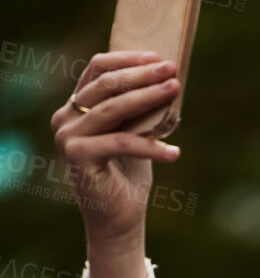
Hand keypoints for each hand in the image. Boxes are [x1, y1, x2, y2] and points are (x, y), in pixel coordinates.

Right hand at [50, 50, 182, 241]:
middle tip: (171, 70)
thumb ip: (137, 109)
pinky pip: (122, 142)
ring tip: (174, 91)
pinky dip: (152, 146)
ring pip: (113, 109)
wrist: (119, 220)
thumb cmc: (128, 176)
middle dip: (142, 75)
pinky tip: (175, 152)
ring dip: (148, 97)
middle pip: (107, 85)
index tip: (157, 57)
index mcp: (75, 107)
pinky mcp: (77, 155)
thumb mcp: (134, 133)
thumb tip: (165, 79)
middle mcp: (65, 117)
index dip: (127, 60)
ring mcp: (67, 136)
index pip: (97, 69)